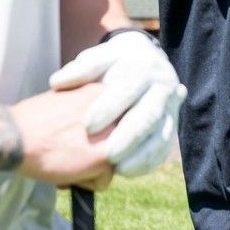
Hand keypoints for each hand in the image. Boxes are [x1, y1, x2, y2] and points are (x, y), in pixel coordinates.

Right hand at [11, 82, 114, 189]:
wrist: (15, 134)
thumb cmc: (33, 121)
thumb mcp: (68, 101)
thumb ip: (90, 111)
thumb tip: (99, 131)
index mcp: (104, 90)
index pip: (116, 122)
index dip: (97, 136)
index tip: (79, 138)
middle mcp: (115, 108)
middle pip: (118, 143)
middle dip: (96, 152)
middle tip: (71, 151)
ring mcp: (113, 132)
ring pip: (112, 163)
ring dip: (90, 169)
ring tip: (66, 161)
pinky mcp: (106, 156)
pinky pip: (104, 181)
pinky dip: (84, 183)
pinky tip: (65, 171)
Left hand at [50, 30, 186, 176]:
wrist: (147, 61)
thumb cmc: (115, 64)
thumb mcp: (99, 58)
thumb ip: (80, 70)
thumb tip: (58, 82)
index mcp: (143, 68)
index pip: (127, 89)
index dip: (108, 108)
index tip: (87, 126)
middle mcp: (162, 88)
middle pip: (148, 115)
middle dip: (128, 137)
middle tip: (108, 155)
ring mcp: (170, 108)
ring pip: (161, 135)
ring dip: (141, 155)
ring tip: (119, 169)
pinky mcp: (171, 126)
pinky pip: (164, 148)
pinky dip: (148, 162)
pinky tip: (127, 171)